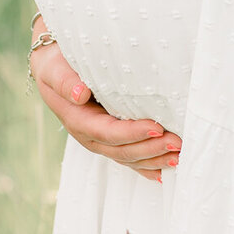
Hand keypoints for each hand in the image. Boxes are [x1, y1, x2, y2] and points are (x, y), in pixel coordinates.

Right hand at [28, 16, 180, 182]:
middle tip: (178, 143)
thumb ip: (64, 80)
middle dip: (151, 149)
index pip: (108, 132)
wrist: (55, 68)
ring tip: (179, 157)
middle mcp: (90, 136)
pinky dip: (148, 165)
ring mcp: (101, 141)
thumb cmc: (57, 64)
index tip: (157, 127)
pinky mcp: (111, 140)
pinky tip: (165, 169)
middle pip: (122, 151)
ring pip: (129, 158)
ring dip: (155, 159)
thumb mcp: (54, 68)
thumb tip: (79, 94)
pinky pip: (130, 158)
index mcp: (77, 121)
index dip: (133, 133)